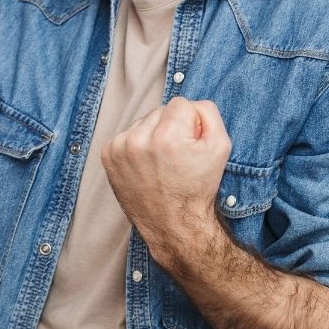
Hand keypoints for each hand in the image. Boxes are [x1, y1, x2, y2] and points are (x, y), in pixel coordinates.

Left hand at [101, 97, 231, 260]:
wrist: (173, 224)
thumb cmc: (198, 187)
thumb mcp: (220, 147)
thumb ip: (209, 113)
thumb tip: (191, 104)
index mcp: (167, 135)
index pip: (181, 103)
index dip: (191, 123)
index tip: (190, 145)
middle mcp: (139, 139)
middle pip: (160, 111)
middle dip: (171, 127)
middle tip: (177, 156)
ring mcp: (120, 148)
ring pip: (143, 121)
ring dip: (153, 135)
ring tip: (161, 162)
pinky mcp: (108, 155)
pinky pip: (127, 134)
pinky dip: (137, 146)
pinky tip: (146, 165)